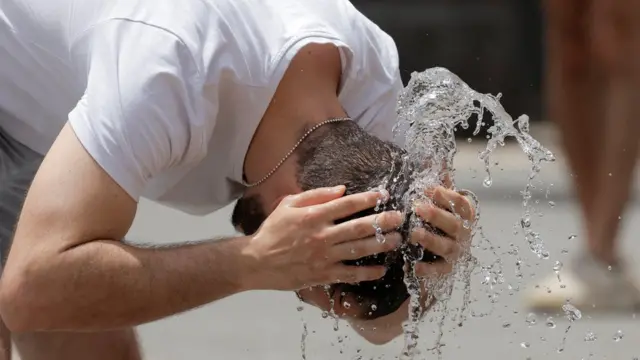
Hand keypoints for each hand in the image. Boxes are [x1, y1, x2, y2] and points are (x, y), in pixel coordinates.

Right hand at [243, 185, 402, 290]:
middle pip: (359, 227)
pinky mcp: (323, 275)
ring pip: (359, 250)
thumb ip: (315, 195)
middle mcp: (322, 235)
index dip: (369, 199)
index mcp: (314, 215)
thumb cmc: (272, 230)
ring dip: (380, 245)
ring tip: (396, 240)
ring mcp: (324, 257)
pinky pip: (350, 274)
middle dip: (383, 222)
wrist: (257, 261)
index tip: (384, 195)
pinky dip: (367, 273)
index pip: (347, 205)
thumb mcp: (288, 205)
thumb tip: (342, 189)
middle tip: (401, 218)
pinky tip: (381, 269)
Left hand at [410, 186, 475, 276]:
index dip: (445, 195)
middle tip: (417, 207)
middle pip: (454, 224)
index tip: (427, 188)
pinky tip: (414, 266)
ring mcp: (456, 252)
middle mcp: (463, 233)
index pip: (460, 203)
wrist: (438, 251)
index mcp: (464, 214)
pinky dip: (428, 269)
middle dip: (436, 215)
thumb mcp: (438, 199)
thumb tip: (434, 156)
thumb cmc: (438, 219)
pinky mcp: (446, 269)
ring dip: (431, 240)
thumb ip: (438, 180)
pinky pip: (439, 271)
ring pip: (446, 247)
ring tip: (414, 234)